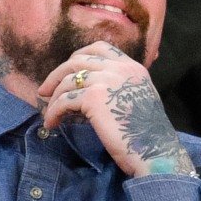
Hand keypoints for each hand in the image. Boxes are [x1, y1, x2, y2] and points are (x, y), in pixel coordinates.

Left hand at [38, 42, 194, 175]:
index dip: (78, 56)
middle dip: (57, 75)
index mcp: (133, 68)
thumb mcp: (139, 100)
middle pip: (78, 61)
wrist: (155, 152)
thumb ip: (122, 87)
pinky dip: (54, 111)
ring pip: (68, 80)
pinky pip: (65, 100)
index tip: (67, 71)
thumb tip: (91, 90)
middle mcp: (120, 69)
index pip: (100, 48)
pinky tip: (52, 123)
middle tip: (45, 91)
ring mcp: (107, 80)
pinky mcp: (94, 97)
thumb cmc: (148, 136)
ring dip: (54, 97)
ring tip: (51, 113)